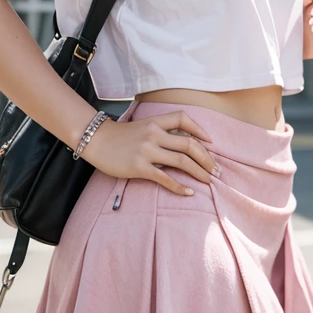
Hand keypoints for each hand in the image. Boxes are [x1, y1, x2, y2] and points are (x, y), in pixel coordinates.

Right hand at [80, 110, 218, 196]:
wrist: (95, 141)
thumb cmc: (119, 136)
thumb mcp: (141, 126)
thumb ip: (159, 132)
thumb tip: (181, 144)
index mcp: (155, 122)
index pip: (183, 119)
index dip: (200, 130)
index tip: (211, 142)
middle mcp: (153, 134)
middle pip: (189, 144)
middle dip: (207, 158)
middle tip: (217, 170)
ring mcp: (147, 151)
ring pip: (182, 161)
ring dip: (199, 172)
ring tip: (209, 181)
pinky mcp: (139, 167)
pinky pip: (165, 178)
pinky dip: (179, 187)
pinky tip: (188, 192)